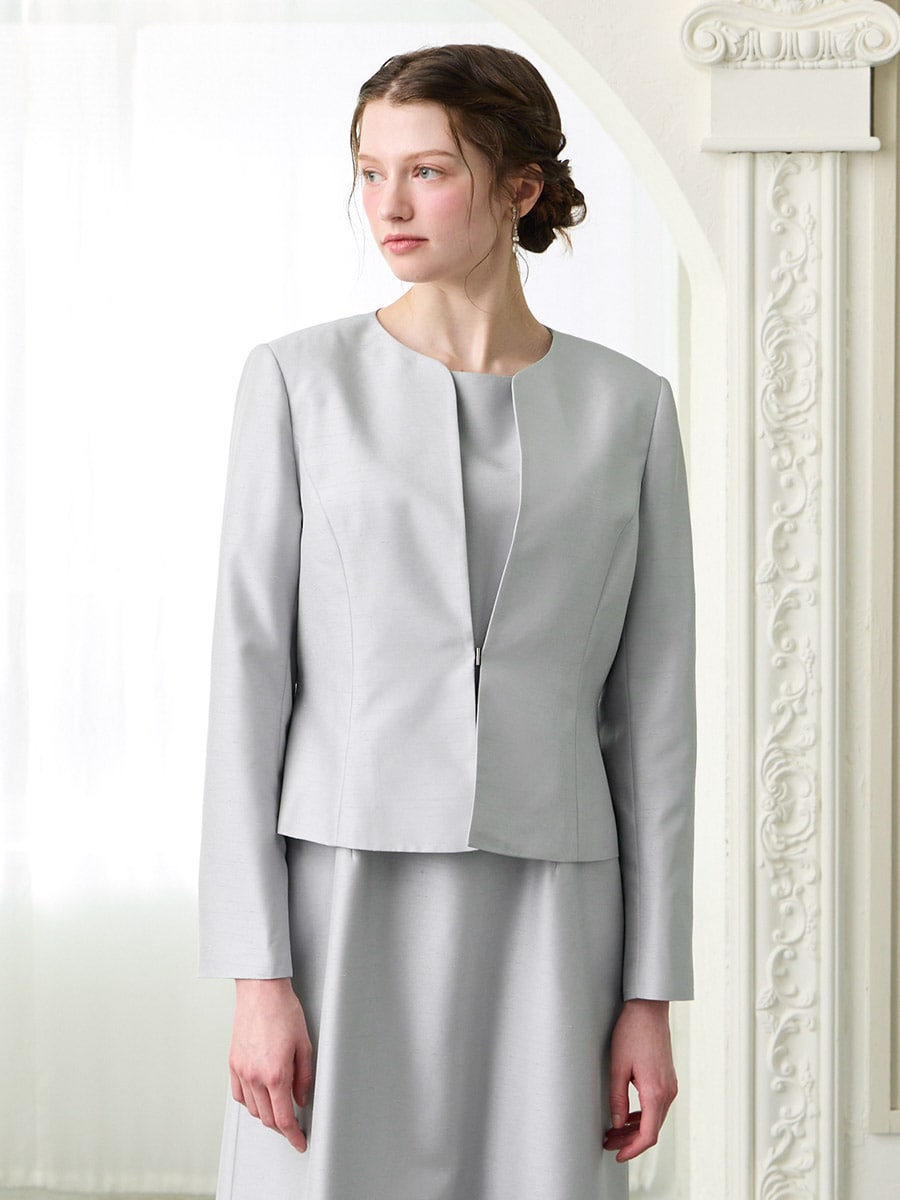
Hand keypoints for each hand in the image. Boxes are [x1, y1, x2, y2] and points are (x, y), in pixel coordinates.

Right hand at [229, 977, 313, 1152]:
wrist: (261, 991)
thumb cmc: (283, 1010)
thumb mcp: (304, 1044)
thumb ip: (304, 1077)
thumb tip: (301, 1099)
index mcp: (275, 1074)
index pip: (283, 1118)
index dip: (293, 1135)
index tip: (299, 1142)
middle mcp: (255, 1076)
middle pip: (266, 1118)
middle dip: (281, 1127)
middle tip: (293, 1126)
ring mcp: (241, 1070)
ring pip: (252, 1109)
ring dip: (266, 1115)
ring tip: (278, 1110)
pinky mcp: (233, 1063)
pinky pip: (238, 1094)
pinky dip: (250, 1102)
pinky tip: (259, 1098)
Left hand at [603, 998, 676, 1162]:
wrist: (649, 1009)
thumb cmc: (632, 1032)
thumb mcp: (617, 1066)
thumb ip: (617, 1098)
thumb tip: (617, 1124)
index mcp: (655, 1092)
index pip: (648, 1135)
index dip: (633, 1149)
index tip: (618, 1155)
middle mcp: (668, 1092)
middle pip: (652, 1129)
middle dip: (630, 1141)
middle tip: (609, 1143)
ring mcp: (670, 1085)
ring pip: (655, 1119)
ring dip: (636, 1129)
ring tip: (614, 1132)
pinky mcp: (667, 1079)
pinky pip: (657, 1106)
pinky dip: (643, 1116)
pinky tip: (628, 1116)